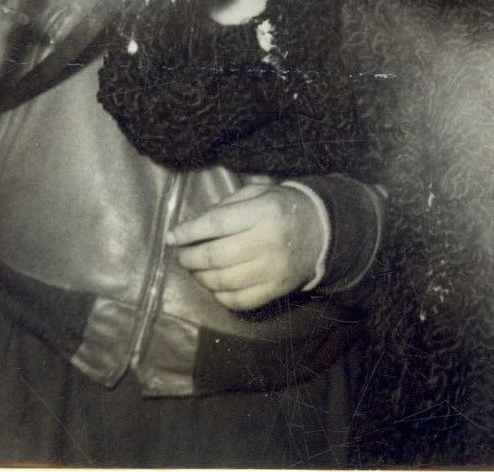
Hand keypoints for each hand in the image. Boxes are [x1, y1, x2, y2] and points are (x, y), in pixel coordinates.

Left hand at [166, 183, 325, 310]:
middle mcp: (267, 242)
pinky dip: (219, 296)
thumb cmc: (283, 207)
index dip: (188, 231)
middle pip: (215, 256)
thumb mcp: (259, 193)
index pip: (216, 223)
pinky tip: (213, 285)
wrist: (321, 232)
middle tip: (182, 255)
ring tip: (195, 269)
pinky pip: (238, 301)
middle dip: (190, 257)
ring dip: (201, 277)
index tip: (171, 236)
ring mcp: (272, 270)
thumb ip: (227, 206)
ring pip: (223, 281)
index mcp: (263, 212)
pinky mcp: (276, 291)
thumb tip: (193, 225)